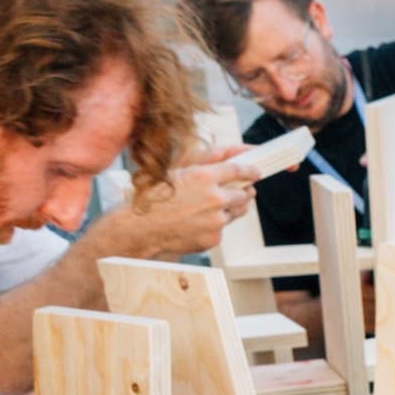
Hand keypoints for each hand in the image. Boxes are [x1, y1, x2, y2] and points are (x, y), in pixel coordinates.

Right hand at [95, 146, 256, 262]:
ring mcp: (216, 220)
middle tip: (235, 190)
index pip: (240, 170)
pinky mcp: (214, 238)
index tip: (255, 171)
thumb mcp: (175, 171)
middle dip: (241, 191)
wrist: (139, 230)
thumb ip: (204, 163)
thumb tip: (228, 157)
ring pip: (237, 211)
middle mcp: (214, 198)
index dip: (250, 170)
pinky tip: (198, 222)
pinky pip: (223, 228)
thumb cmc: (151, 199)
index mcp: (204, 177)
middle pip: (244, 193)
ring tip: (212, 207)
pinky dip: (216, 224)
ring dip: (231, 207)